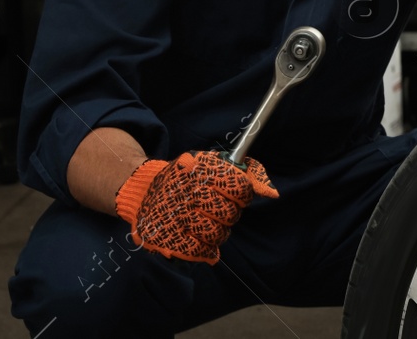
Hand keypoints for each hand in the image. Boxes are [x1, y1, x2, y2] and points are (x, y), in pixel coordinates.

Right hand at [114, 150, 279, 263]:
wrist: (143, 189)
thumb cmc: (187, 178)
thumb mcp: (212, 165)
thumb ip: (246, 174)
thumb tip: (273, 193)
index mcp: (200, 170)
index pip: (239, 187)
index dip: (243, 194)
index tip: (236, 195)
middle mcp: (188, 192)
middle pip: (230, 213)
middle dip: (229, 214)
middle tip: (217, 209)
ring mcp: (176, 216)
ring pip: (217, 234)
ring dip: (217, 232)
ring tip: (206, 222)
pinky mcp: (166, 237)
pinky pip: (200, 251)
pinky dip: (205, 249)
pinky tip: (200, 238)